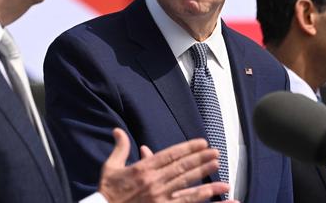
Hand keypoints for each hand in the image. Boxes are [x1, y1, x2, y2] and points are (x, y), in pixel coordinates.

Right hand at [98, 128, 237, 202]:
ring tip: (218, 168)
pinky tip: (215, 195)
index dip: (187, 148)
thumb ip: (120, 148)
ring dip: (204, 176)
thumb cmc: (107, 192)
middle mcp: (153, 182)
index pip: (170, 155)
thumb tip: (117, 130)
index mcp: (142, 169)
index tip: (201, 143)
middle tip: (215, 152)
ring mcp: (159, 197)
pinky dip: (203, 198)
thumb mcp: (110, 167)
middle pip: (182, 168)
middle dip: (200, 159)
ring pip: (186, 185)